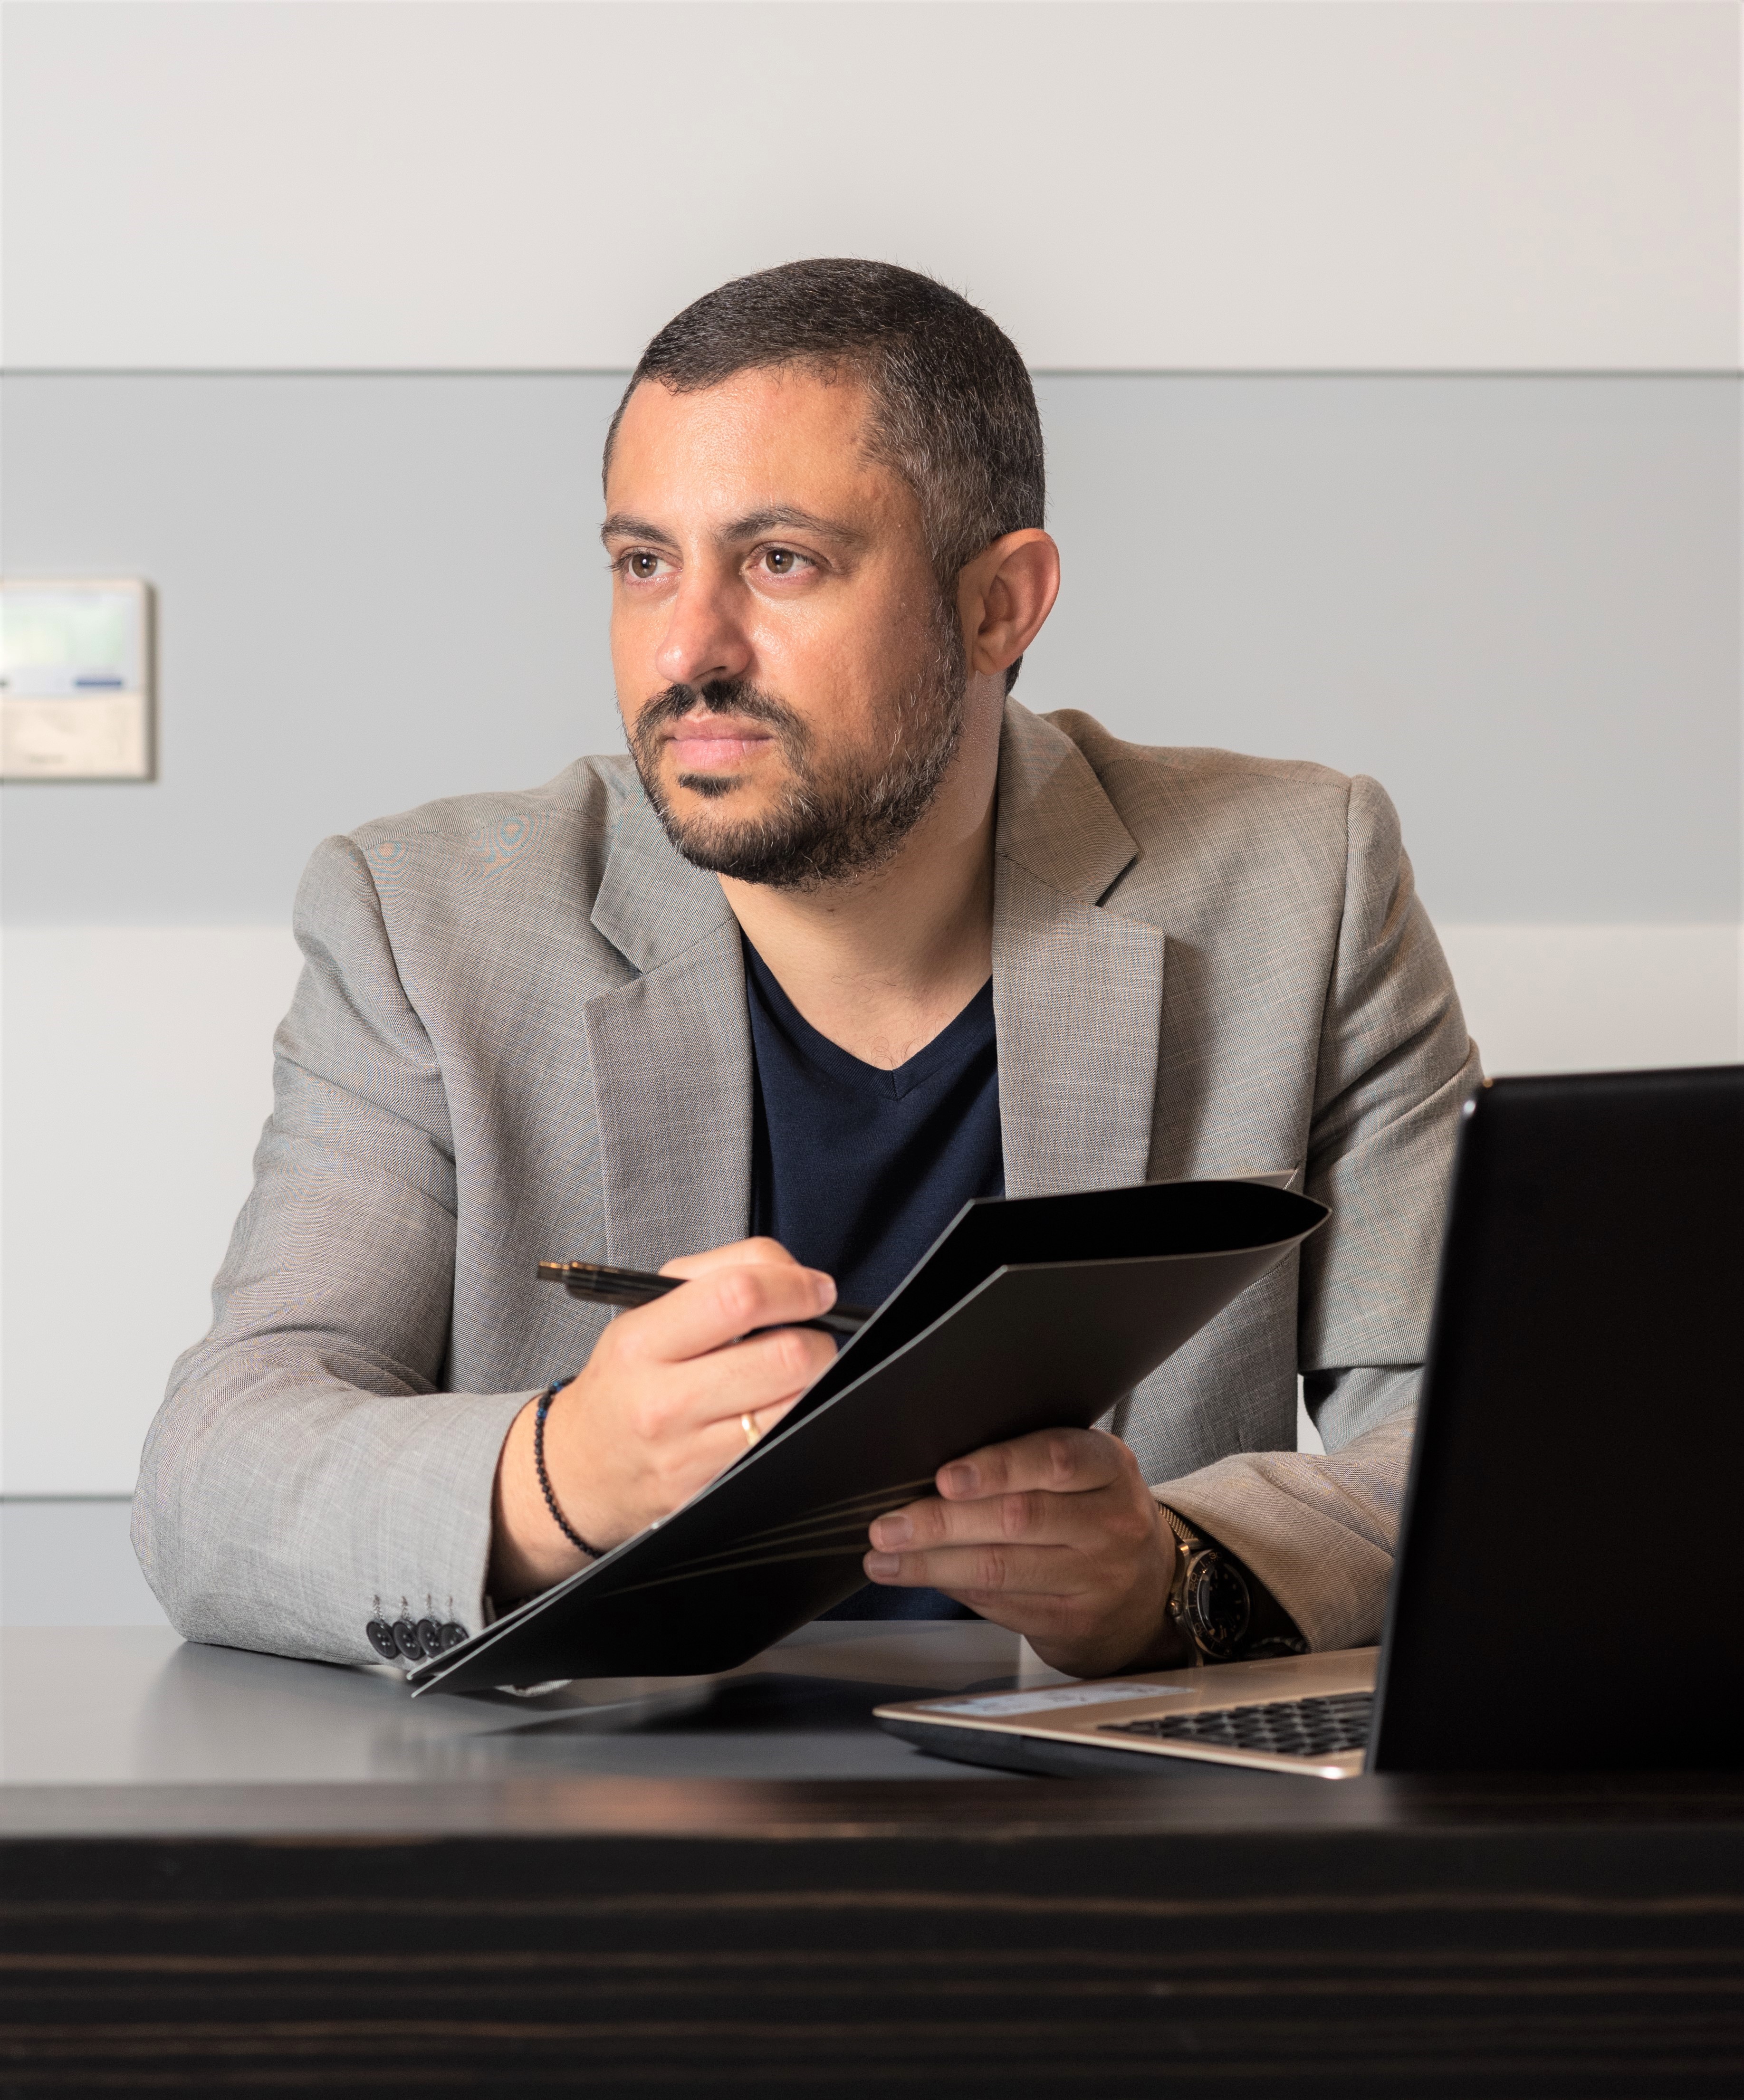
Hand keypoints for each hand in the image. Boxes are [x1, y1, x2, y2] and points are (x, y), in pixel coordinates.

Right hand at [490, 1238, 837, 1598]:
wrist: (580, 1469)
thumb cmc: (625, 1379)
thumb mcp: (647, 1310)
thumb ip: (720, 1274)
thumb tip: (795, 1276)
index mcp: (643, 1342)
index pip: (739, 1296)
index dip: (794, 1286)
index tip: (815, 1288)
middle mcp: (664, 1401)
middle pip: (786, 1355)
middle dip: (817, 1337)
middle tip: (812, 1331)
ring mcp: (690, 1454)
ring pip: (796, 1403)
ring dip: (813, 1379)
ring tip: (791, 1369)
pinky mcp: (712, 1490)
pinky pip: (782, 1444)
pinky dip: (795, 1417)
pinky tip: (775, 1406)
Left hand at [862, 1427, 1188, 1677]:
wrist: (1146, 1592)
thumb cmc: (1094, 1516)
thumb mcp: (1083, 1474)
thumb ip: (1028, 1462)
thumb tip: (937, 1471)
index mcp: (1110, 1467)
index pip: (1055, 1459)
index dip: (997, 1468)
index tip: (944, 1479)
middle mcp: (1112, 1522)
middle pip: (1018, 1519)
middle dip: (942, 1522)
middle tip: (889, 1526)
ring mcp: (1097, 1578)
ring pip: (1001, 1568)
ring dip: (932, 1564)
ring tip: (885, 1558)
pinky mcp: (1075, 1622)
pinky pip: (1002, 1603)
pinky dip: (954, 1589)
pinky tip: (922, 1578)